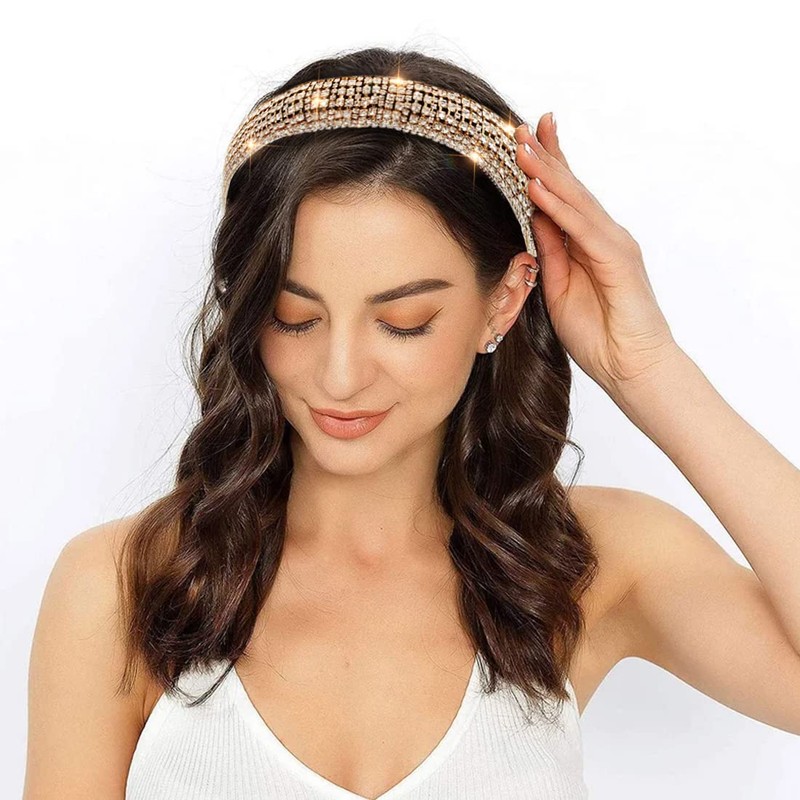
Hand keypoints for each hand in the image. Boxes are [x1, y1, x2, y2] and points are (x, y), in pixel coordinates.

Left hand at [514, 114, 681, 395]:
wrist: (631, 368)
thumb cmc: (597, 336)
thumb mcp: (556, 288)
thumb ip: (549, 252)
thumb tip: (533, 216)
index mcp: (588, 243)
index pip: (563, 197)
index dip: (545, 166)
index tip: (522, 139)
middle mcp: (603, 236)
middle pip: (570, 188)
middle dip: (545, 156)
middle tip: (519, 126)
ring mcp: (614, 244)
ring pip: (576, 200)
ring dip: (547, 171)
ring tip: (521, 146)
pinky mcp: (618, 259)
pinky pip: (583, 228)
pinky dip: (559, 207)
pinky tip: (538, 188)